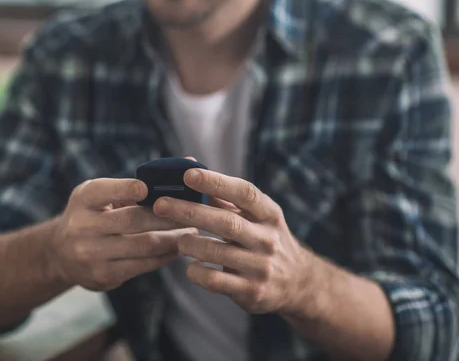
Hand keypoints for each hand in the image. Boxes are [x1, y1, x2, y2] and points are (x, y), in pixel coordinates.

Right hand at [49, 178, 196, 291]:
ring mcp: (91, 253)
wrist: (60, 254)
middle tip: (191, 212)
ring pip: (143, 245)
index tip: (146, 187)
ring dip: (172, 239)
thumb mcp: (101, 194)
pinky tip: (178, 249)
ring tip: (193, 232)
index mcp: (84, 199)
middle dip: (167, 216)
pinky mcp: (103, 275)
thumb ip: (135, 183)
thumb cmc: (93, 214)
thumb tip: (187, 162)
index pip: (104, 191)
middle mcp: (83, 226)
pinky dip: (164, 257)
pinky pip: (142, 265)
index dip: (125, 189)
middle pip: (132, 220)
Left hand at [152, 169, 314, 316]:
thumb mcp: (256, 216)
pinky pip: (216, 282)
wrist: (297, 282)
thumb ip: (225, 196)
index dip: (216, 182)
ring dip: (190, 244)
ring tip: (177, 240)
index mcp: (269, 214)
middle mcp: (267, 238)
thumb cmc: (265, 239)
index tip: (188, 175)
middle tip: (161, 204)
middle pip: (226, 222)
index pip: (244, 193)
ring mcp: (261, 266)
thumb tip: (191, 168)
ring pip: (217, 253)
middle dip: (189, 211)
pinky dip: (197, 272)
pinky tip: (190, 267)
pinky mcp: (251, 291)